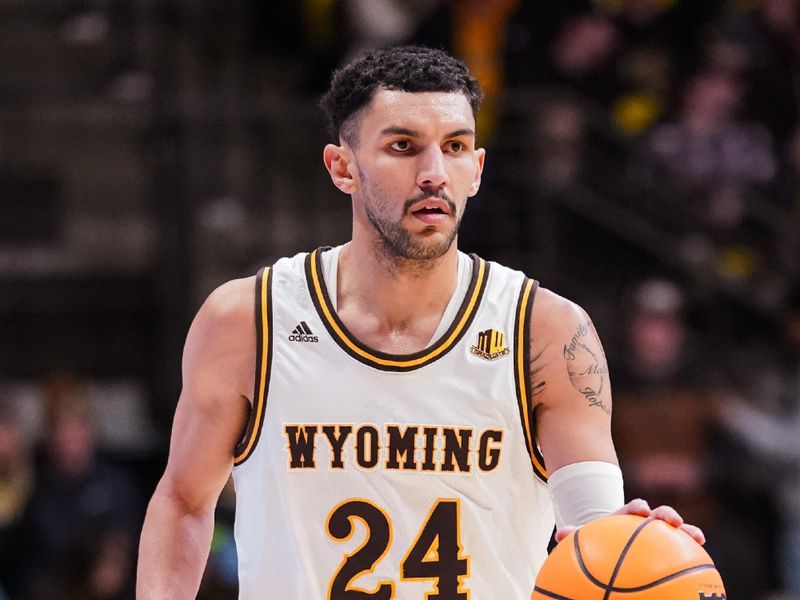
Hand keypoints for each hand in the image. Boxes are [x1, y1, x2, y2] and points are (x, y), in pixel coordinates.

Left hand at [554, 498, 705, 544]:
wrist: (611, 546)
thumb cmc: (600, 542)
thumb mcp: (588, 538)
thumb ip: (576, 535)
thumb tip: (561, 534)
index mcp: (626, 518)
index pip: (633, 509)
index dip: (637, 507)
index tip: (641, 509)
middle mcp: (645, 524)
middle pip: (659, 515)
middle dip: (667, 514)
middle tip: (675, 521)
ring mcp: (659, 536)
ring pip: (677, 531)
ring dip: (688, 531)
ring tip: (699, 538)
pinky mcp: (669, 550)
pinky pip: (683, 553)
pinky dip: (693, 556)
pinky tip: (705, 565)